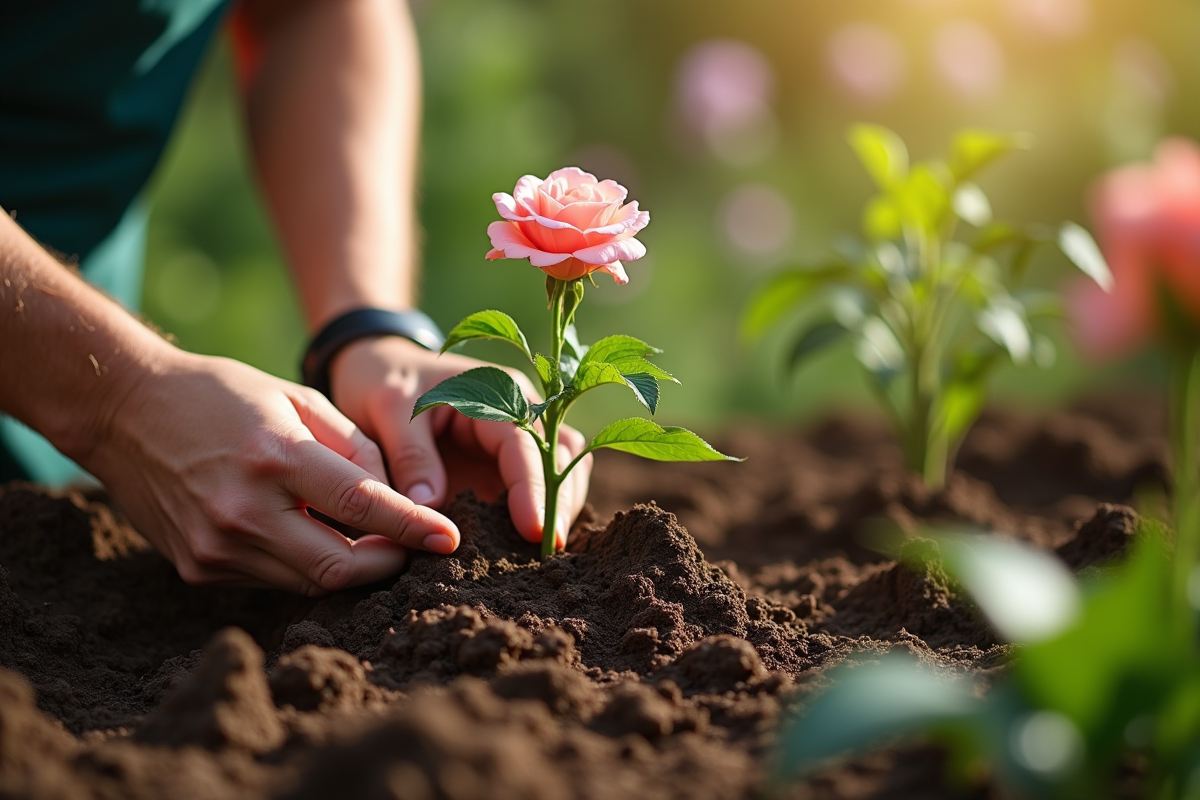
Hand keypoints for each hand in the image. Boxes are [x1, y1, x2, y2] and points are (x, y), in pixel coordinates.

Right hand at [82, 350, 460, 595]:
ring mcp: (216, 547)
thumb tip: (399, 496)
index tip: (450, 539)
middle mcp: (243, 511)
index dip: (414, 528)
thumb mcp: (296, 397)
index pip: (363, 507)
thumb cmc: (221, 394)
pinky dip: (304, 563)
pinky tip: (310, 534)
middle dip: (388, 563)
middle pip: (340, 567)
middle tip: (413, 546)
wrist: (123, 411)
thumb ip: (355, 447)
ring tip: (370, 538)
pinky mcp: (198, 568)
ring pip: (309, 581)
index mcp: (274, 457)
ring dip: (349, 565)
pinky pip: (274, 579)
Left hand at [328, 336, 592, 547]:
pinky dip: (540, 513)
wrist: (378, 368)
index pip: (526, 442)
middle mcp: (518, 412)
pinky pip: (538, 488)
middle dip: (559, 504)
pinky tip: (525, 545)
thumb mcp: (387, 407)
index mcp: (494, 393)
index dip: (533, 488)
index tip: (534, 531)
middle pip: (561, 457)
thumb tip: (431, 507)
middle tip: (547, 552)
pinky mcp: (505, 464)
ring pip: (562, 471)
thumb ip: (410, 454)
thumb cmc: (383, 379)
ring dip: (557, 510)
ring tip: (540, 555)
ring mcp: (516, 439)